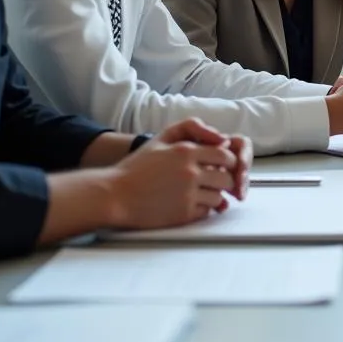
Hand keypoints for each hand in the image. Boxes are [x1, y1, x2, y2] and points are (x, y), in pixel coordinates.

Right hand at [110, 129, 238, 228]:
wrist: (115, 194)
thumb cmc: (137, 167)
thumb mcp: (161, 137)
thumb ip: (191, 127)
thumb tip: (220, 137)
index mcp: (186, 151)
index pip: (225, 155)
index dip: (227, 161)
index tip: (221, 165)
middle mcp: (190, 172)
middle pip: (226, 178)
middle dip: (224, 180)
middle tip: (215, 181)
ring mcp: (187, 194)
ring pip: (219, 197)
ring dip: (214, 196)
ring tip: (201, 193)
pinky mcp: (183, 214)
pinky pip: (207, 212)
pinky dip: (203, 209)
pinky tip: (191, 204)